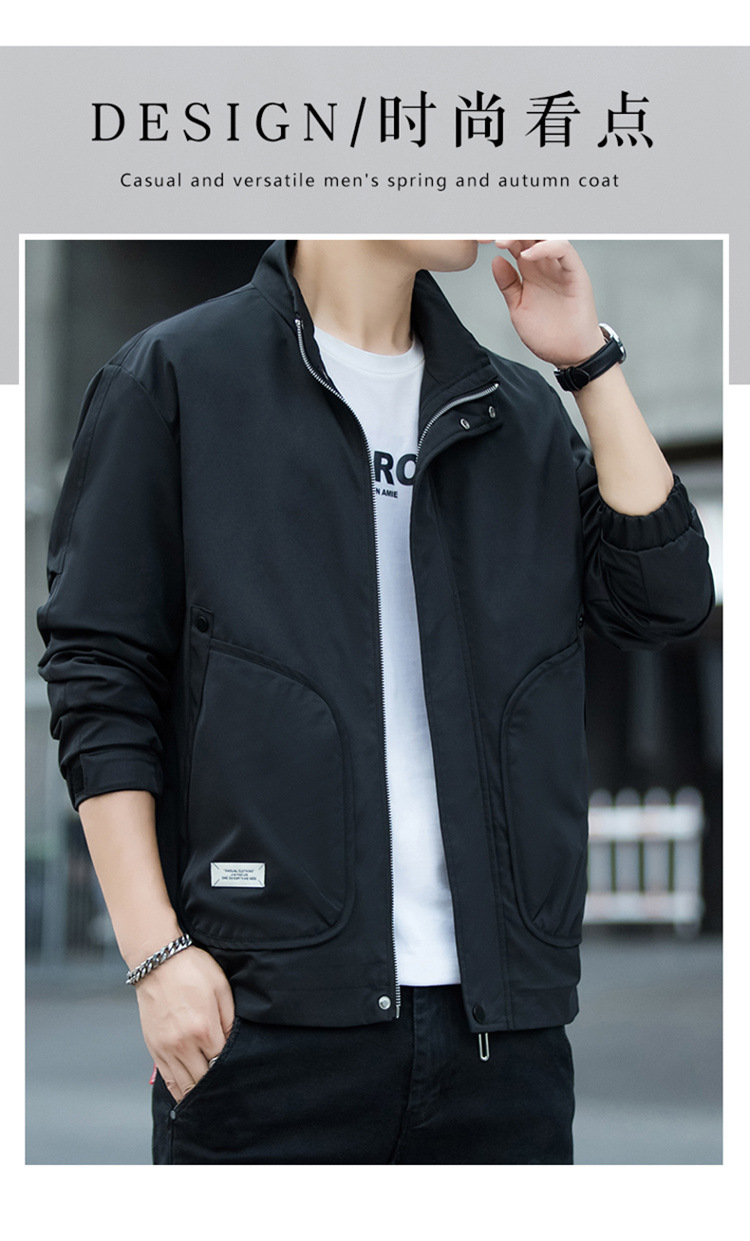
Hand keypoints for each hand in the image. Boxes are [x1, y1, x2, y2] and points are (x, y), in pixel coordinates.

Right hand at [134, 944, 234, 1103]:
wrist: (158, 961)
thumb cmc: (192, 970)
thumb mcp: (222, 989)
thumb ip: (229, 1021)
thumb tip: (233, 1046)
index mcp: (204, 1029)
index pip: (221, 1063)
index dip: (231, 1069)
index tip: (238, 1071)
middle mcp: (183, 1044)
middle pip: (203, 1080)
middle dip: (216, 1085)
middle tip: (227, 1088)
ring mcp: (166, 1048)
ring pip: (184, 1086)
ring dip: (197, 1093)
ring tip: (210, 1096)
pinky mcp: (153, 1048)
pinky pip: (167, 1079)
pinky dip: (178, 1090)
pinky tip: (188, 1093)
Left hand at [484, 238, 604, 368]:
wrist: (569, 354)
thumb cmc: (548, 334)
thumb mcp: (518, 308)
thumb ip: (508, 285)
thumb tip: (496, 260)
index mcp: (531, 272)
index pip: (516, 243)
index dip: (501, 237)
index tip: (480, 238)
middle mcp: (546, 265)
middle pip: (530, 235)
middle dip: (510, 231)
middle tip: (490, 233)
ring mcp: (561, 268)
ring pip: (546, 236)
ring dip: (525, 235)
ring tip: (503, 241)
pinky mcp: (576, 274)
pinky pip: (563, 250)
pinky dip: (545, 247)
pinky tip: (526, 254)